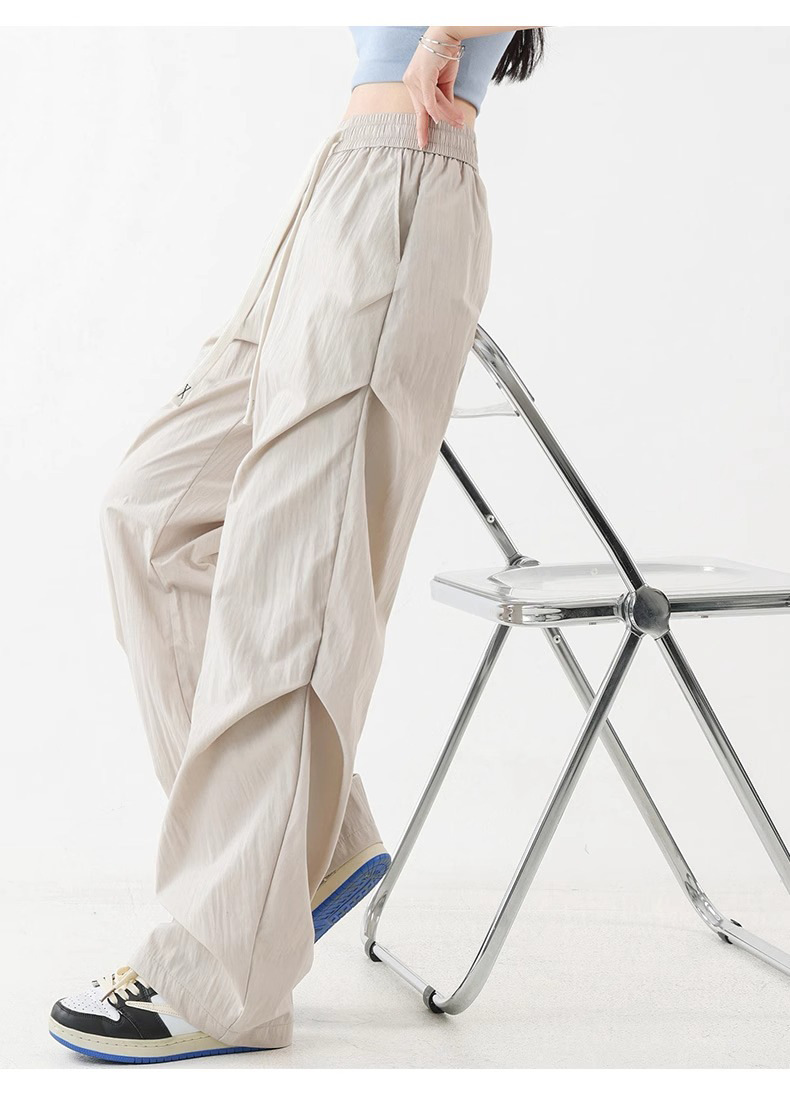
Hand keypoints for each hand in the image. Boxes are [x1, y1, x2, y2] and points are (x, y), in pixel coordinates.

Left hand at [402, 27, 466, 148]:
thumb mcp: (445, 82)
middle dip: (427, 128)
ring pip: (431, 105)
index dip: (421, 126)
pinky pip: (430, 99)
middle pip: (423, 110)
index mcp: (412, 84)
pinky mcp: (422, 76)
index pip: (418, 108)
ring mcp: (414, 79)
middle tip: (426, 145)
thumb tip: (447, 115)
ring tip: (459, 123)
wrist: (447, 35)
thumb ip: (444, 98)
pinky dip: (438, 110)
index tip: (423, 141)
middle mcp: (410, 82)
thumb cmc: (445, 55)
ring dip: (447, 115)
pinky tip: (444, 120)